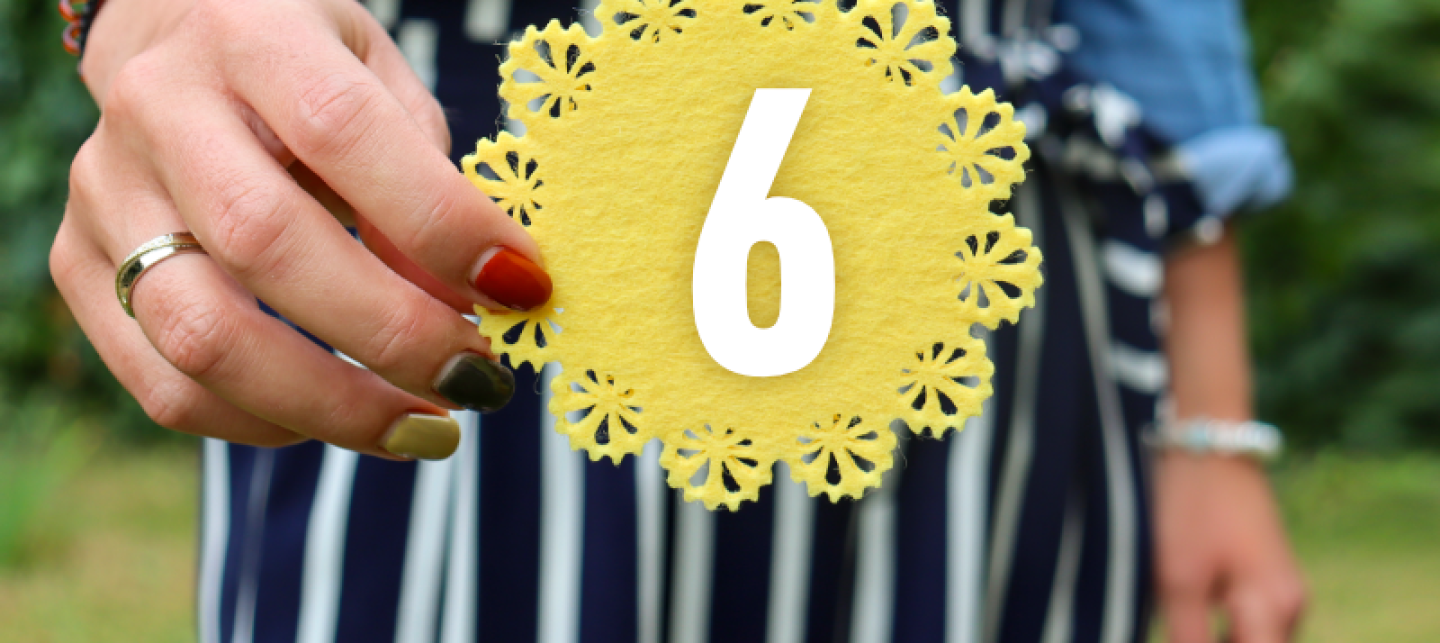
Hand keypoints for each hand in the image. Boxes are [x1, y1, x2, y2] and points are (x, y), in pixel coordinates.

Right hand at [50, 0, 550, 459]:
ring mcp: (104, 191)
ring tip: (425, 428)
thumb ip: (424, 181)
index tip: (522, 288)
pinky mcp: (77, 264)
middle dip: (393, 336)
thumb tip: (473, 304)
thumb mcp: (382, 83)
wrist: (170, 30)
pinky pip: (164, 386)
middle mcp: (159, 109)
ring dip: (332, 407)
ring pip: (203, 335)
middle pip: (267, 246)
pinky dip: (265, 423)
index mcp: (250, 37)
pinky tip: (337, 417)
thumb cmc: (308, 66)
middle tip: (480, 381)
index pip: (344, 133)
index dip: (440, 225)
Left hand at [1154, 453, 1306, 642]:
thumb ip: (1189, 638)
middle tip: (1174, 623)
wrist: (1208, 443)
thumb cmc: (1190, 507)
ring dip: (1211, 640)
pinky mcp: (1266, 579)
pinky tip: (1182, 617)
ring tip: (1175, 613)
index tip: (1181, 635)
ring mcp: (1282, 592)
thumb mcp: (1176, 578)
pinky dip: (1217, 631)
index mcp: (1274, 611)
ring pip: (1247, 642)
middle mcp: (1290, 607)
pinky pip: (1246, 624)